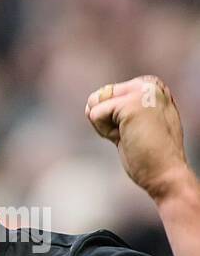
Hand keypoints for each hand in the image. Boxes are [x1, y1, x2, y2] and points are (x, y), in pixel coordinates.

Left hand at [87, 76, 193, 200]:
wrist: (165, 172)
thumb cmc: (149, 154)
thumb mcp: (135, 123)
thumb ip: (118, 110)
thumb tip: (89, 103)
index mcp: (151, 85)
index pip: (106, 94)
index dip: (111, 119)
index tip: (136, 130)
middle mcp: (148, 83)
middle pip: (98, 97)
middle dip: (105, 121)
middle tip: (131, 135)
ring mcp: (141, 91)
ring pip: (95, 105)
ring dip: (105, 127)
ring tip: (130, 136)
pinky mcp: (130, 103)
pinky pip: (94, 114)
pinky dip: (104, 132)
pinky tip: (126, 138)